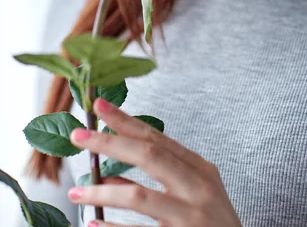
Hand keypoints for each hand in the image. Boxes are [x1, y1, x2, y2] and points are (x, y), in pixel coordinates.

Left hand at [68, 98, 242, 226]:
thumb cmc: (214, 225)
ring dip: (102, 191)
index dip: (126, 121)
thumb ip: (160, 180)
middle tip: (79, 136)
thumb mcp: (193, 194)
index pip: (157, 138)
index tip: (100, 108)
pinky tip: (94, 224)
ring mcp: (191, 215)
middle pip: (148, 155)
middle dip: (110, 143)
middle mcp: (197, 187)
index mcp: (200, 169)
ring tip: (76, 191)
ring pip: (139, 195)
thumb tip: (112, 173)